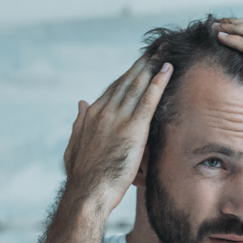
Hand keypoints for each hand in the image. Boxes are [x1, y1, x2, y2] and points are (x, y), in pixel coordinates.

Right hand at [63, 56, 171, 214]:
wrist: (87, 193)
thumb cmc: (82, 176)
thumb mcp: (75, 145)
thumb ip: (79, 122)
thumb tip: (80, 103)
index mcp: (92, 115)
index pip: (113, 89)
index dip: (127, 75)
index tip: (138, 65)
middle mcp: (104, 111)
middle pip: (126, 82)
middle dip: (141, 64)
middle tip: (154, 49)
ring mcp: (118, 118)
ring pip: (138, 85)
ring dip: (152, 66)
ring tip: (163, 52)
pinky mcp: (132, 128)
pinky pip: (148, 100)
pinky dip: (158, 82)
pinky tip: (167, 69)